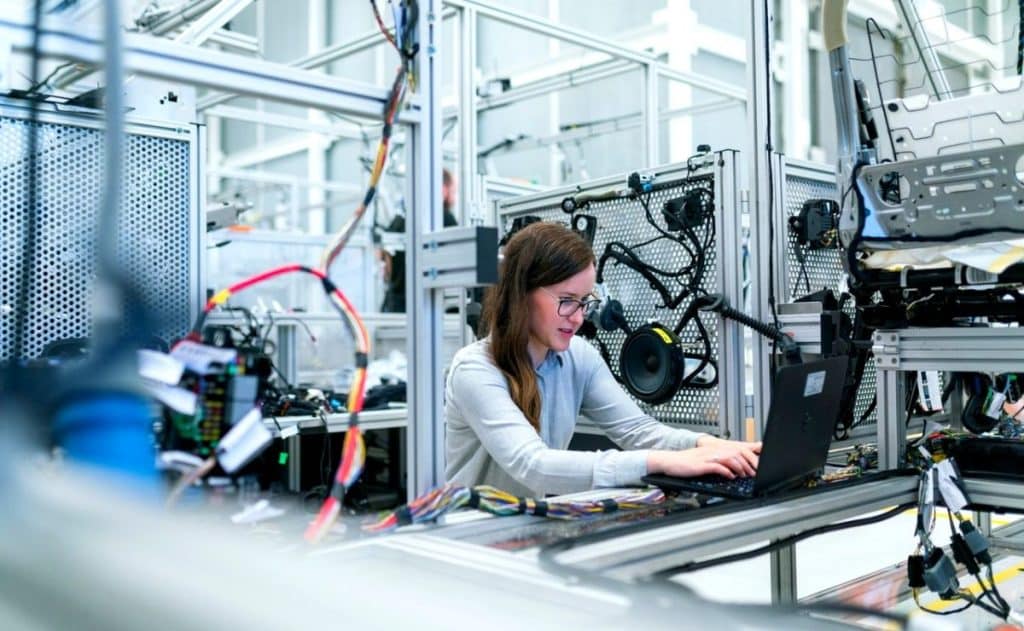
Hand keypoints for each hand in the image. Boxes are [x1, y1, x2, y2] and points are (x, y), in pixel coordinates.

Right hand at [647, 437, 761, 478]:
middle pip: (735, 453)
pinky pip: (718, 466)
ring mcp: (707, 457)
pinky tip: (731, 476)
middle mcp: (712, 450)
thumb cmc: (685, 463)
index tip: (754, 466)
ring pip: (729, 458)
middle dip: (747, 463)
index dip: (747, 457)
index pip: (735, 449)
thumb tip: (731, 469)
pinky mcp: (701, 465)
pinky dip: (727, 472)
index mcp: (713, 448)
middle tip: (753, 473)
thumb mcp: (703, 460)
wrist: (669, 461)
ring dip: (739, 467)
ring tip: (744, 475)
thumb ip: (717, 462)